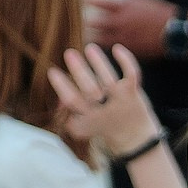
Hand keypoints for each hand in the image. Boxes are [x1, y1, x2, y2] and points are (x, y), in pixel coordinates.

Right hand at [49, 42, 162, 156]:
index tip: (52, 71)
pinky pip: (131, 74)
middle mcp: (104, 110)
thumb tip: (60, 100)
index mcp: (88, 119)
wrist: (134, 139)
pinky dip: (126, 60)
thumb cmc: (101, 126)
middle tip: (69, 53)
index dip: (61, 86)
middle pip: (90, 90)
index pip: (72, 101)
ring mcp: (119, 101)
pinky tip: (116, 48)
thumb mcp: (82, 125)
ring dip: (98, 62)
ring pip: (109, 80)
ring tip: (90, 48)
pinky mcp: (133, 93)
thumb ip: (69, 113)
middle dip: (79, 70)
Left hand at [84, 0, 174, 55]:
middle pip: (94, 22)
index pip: (99, 1)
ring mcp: (123, 37)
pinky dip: (100, 47)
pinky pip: (109, 48)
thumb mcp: (140, 1)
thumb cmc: (158, 12)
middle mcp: (121, 22)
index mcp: (124, 7)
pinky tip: (91, 47)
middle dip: (81, 21)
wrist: (173, 31)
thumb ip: (123, 2)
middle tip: (70, 19)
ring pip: (98, 38)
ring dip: (87, 37)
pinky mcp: (127, 49)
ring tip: (75, 35)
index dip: (86, 0)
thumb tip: (109, 0)